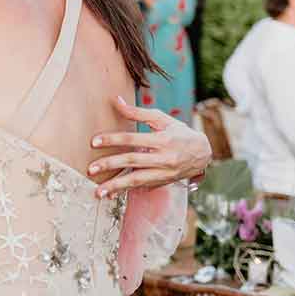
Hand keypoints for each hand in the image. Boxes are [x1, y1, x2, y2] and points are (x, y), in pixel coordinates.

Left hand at [88, 95, 211, 197]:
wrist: (204, 154)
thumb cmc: (179, 132)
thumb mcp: (162, 119)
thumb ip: (137, 112)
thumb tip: (116, 100)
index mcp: (162, 139)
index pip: (133, 139)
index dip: (113, 140)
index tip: (94, 142)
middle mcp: (163, 158)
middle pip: (132, 161)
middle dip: (110, 165)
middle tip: (90, 169)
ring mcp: (164, 173)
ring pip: (137, 180)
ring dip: (116, 186)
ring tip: (98, 192)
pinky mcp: (163, 182)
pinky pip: (142, 188)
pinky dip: (126, 191)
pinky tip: (111, 195)